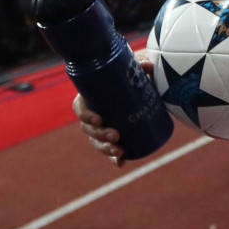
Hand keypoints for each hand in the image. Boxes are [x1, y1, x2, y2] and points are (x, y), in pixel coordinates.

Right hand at [73, 51, 153, 167]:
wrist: (141, 87)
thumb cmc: (130, 76)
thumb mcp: (133, 70)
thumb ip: (140, 65)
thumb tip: (148, 65)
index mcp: (91, 97)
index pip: (80, 109)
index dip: (85, 116)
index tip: (99, 119)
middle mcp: (93, 114)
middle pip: (89, 129)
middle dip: (100, 135)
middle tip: (116, 135)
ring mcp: (103, 127)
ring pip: (97, 141)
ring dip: (105, 148)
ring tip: (119, 150)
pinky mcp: (114, 136)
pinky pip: (110, 150)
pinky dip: (114, 158)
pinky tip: (120, 163)